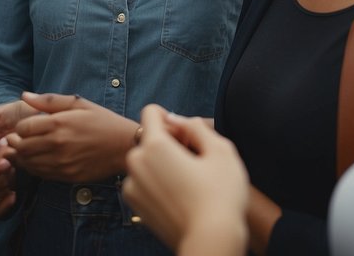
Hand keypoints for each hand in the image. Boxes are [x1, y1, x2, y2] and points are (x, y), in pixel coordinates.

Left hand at [5, 91, 137, 181]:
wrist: (125, 146)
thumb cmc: (103, 121)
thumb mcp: (79, 104)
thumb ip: (49, 100)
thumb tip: (25, 95)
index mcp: (59, 123)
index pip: (23, 128)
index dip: (19, 127)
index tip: (24, 127)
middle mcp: (57, 144)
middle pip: (22, 147)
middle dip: (16, 143)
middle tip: (18, 140)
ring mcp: (62, 162)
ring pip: (28, 163)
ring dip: (21, 157)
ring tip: (25, 150)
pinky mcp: (66, 176)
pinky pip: (40, 174)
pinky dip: (33, 168)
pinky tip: (37, 160)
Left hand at [122, 105, 248, 254]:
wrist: (211, 241)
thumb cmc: (221, 196)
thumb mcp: (221, 150)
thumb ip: (197, 126)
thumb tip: (179, 119)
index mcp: (154, 146)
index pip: (151, 112)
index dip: (170, 118)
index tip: (186, 135)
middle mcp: (136, 163)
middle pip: (149, 139)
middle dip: (168, 144)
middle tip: (194, 162)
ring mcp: (132, 186)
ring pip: (146, 162)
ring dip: (162, 165)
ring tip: (189, 182)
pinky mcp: (135, 206)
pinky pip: (144, 183)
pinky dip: (157, 184)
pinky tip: (180, 197)